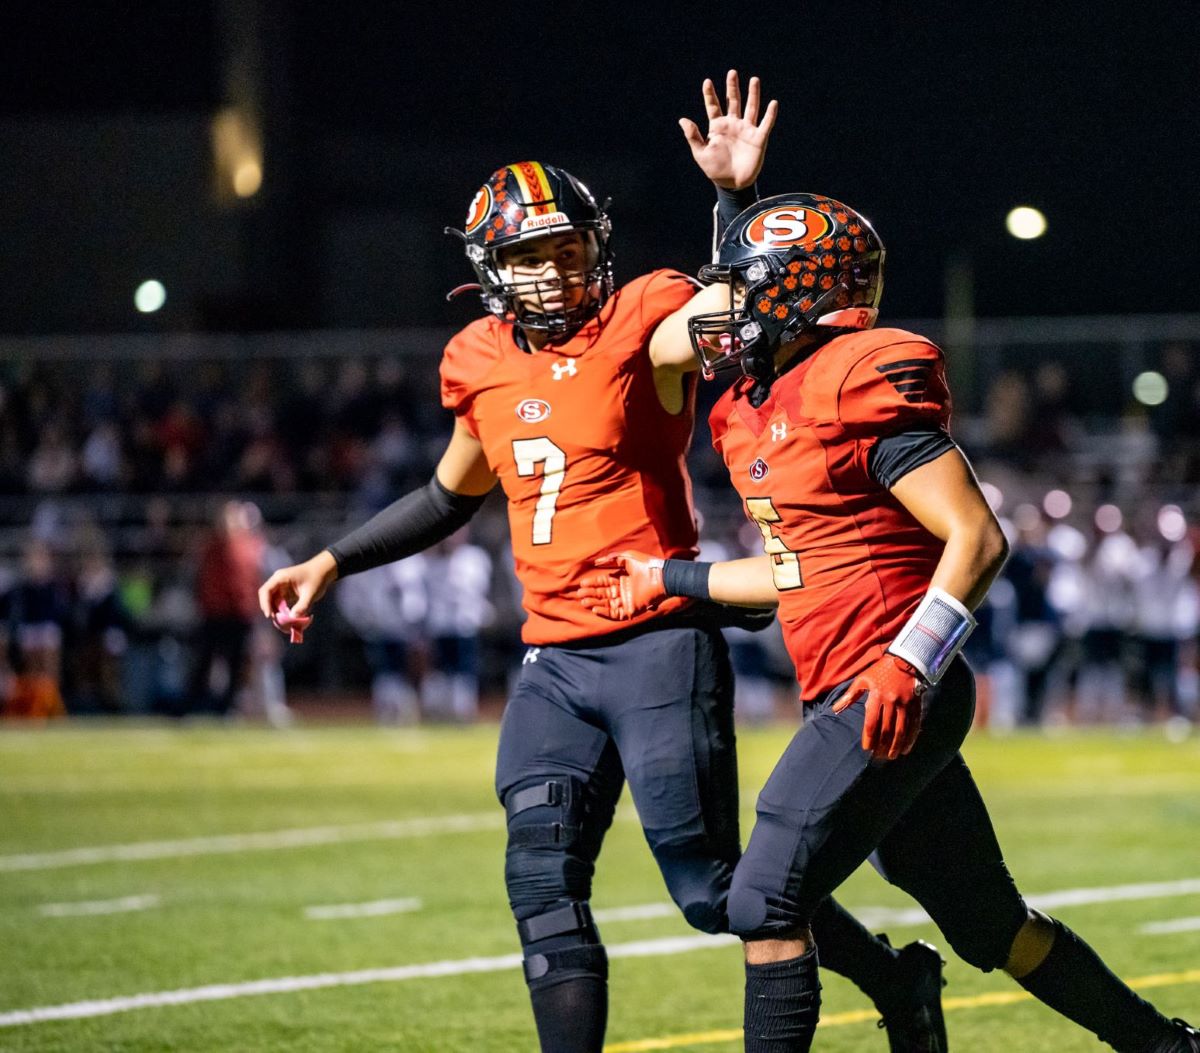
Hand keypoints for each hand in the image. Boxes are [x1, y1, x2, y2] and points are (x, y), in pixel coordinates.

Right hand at [258, 550, 337, 640]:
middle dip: (270, 610)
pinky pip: (280, 604)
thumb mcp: (311, 593)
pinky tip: (289, 618)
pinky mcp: (286, 593)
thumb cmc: (317, 578)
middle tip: (278, 622)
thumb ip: (302, 606)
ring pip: (273, 602)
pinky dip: (283, 611)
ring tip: (284, 623)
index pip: (266, 591)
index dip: (265, 604)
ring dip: (277, 612)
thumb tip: (293, 618)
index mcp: (281, 578)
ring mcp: (281, 587)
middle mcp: (278, 582)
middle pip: (267, 597)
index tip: (270, 615)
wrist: (324, 570)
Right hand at [577, 551, 666, 619]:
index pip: (604, 582)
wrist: (661, 577)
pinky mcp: (631, 610)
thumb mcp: (627, 557)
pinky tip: (595, 608)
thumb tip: (596, 563)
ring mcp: (627, 601)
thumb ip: (611, 559)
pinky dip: (604, 612)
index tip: (582, 583)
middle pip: (603, 594)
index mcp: (622, 579)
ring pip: (607, 604)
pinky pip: (615, 613)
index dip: (593, 583)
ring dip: (595, 603)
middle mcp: (623, 591)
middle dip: (591, 593)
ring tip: (584, 601)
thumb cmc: (646, 565)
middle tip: (579, 593)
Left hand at [679, 69, 778, 189]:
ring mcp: (747, 130)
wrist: (732, 184)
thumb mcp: (701, 153)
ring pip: (751, 107)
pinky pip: (766, 124)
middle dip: (732, 87)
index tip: (707, 82)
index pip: (713, 106)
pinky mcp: (759, 138)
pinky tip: (773, 103)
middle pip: (733, 101)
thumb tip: (682, 120)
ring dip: (753, 94)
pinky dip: (770, 114)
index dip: (710, 94)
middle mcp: (733, 124)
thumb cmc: (715, 169)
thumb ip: (693, 136)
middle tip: (732, 73)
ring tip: (754, 79)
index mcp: (718, 127)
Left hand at [831, 654, 926, 760]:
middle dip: (882, 746)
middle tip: (878, 757)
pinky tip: (905, 749)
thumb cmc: (880, 671)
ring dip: (895, 746)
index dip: (869, 738)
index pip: (871, 723)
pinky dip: (910, 739)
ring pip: (900, 731)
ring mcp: (905, 705)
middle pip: (886, 730)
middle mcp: (891, 702)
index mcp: (877, 696)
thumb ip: (849, 696)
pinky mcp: (915, 706)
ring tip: (891, 756)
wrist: (905, 660)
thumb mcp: (863, 680)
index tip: (867, 748)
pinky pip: (914, 726)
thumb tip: (834, 710)